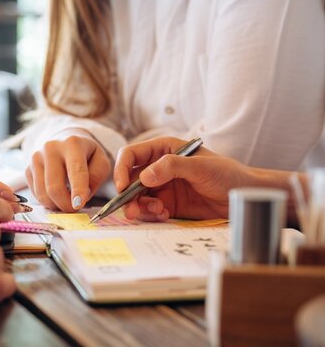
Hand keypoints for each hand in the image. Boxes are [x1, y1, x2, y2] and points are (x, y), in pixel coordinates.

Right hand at [25, 133, 110, 211]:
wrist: (64, 142)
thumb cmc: (85, 154)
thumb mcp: (100, 161)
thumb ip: (96, 177)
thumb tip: (82, 195)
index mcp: (72, 144)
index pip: (75, 170)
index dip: (78, 190)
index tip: (79, 205)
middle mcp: (50, 148)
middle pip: (54, 187)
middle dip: (66, 204)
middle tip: (75, 208)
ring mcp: (35, 158)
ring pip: (42, 193)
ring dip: (56, 205)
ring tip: (66, 202)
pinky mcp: (27, 169)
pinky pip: (35, 194)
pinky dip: (47, 200)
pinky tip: (56, 195)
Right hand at [114, 137, 256, 220]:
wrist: (244, 197)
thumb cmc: (227, 174)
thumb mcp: (201, 167)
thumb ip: (172, 167)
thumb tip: (143, 176)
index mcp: (163, 149)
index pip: (132, 155)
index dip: (122, 169)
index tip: (121, 187)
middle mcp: (158, 167)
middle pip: (130, 180)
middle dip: (129, 195)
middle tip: (133, 210)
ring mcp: (162, 187)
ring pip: (137, 197)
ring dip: (141, 207)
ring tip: (158, 212)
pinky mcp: (167, 205)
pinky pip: (149, 211)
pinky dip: (151, 215)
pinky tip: (164, 215)